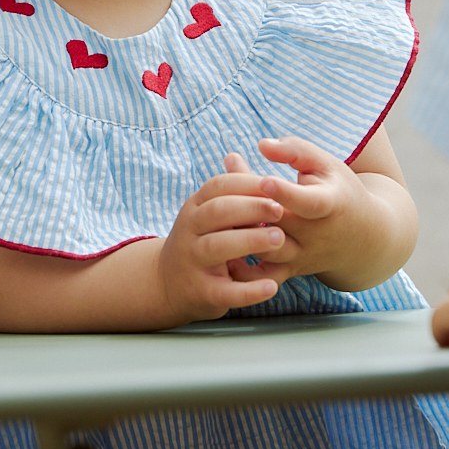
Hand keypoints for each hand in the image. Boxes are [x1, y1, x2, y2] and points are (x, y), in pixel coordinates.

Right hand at [156, 170, 285, 321]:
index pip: (218, 187)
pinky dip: (249, 290)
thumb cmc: (201, 241)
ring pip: (217, 247)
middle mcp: (189, 231)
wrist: (168, 285)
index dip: (247, 183)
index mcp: (195, 207)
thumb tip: (236, 155)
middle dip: (250, 208)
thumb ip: (228, 191)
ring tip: (280, 239)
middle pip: (217, 212)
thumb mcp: (209, 214)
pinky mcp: (202, 293)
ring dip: (250, 241)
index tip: (276, 183)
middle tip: (281, 209)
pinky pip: (226, 291)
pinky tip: (272, 285)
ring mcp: (193, 262)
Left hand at [222, 137, 377, 289]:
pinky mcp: (290, 270)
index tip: (264, 181)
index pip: (309, 202)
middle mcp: (316, 235)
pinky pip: (262, 276)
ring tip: (216, 217)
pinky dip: (241, 268)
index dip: (287, 193)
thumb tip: (261, 144)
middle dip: (249, 211)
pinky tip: (221, 246)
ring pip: (265, 250)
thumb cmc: (338, 191)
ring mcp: (302, 255)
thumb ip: (295, 151)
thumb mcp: (326, 165)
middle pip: (278, 224)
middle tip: (222, 195)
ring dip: (239, 235)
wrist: (361, 238)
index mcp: (329, 204)